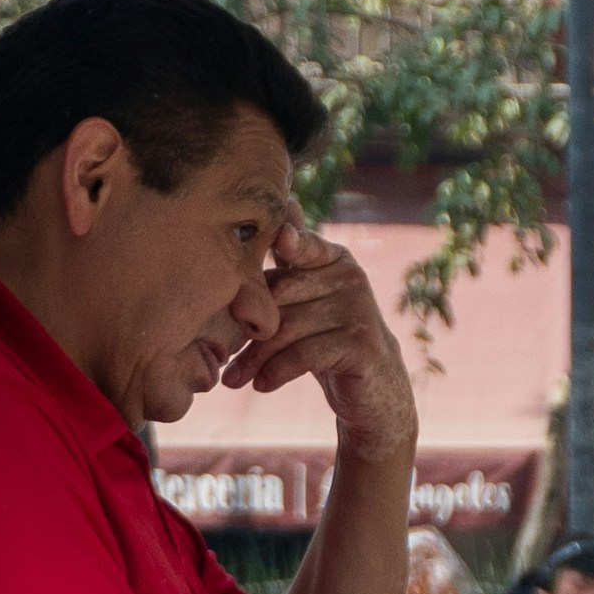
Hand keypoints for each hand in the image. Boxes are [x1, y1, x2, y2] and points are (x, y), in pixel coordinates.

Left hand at [221, 215, 415, 452]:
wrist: (372, 386)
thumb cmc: (328, 336)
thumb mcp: (310, 298)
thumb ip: (291, 262)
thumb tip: (279, 207)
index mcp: (335, 259)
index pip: (299, 245)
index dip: (286, 241)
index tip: (277, 239)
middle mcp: (351, 278)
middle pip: (281, 293)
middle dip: (247, 324)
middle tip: (221, 351)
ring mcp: (360, 310)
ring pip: (288, 328)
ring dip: (255, 358)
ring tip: (234, 379)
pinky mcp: (361, 344)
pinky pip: (305, 354)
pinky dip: (277, 371)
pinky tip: (261, 385)